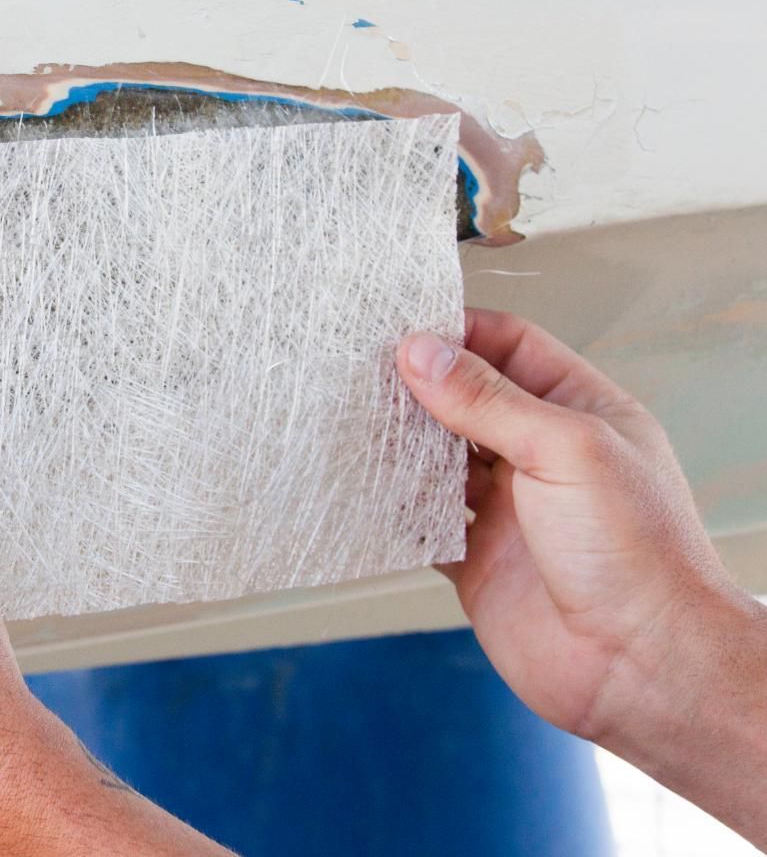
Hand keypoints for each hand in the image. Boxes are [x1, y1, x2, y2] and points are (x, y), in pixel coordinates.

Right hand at [399, 309, 766, 842]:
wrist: (642, 667)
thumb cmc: (638, 556)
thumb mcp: (565, 450)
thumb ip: (487, 400)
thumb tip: (421, 351)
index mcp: (579, 412)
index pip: (509, 347)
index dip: (456, 332)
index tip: (399, 325)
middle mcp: (540, 456)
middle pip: (465, 399)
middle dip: (415, 384)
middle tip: (357, 369)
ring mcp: (507, 509)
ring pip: (437, 459)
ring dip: (398, 444)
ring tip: (350, 421)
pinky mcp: (475, 560)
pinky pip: (421, 522)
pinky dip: (391, 508)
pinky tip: (363, 490)